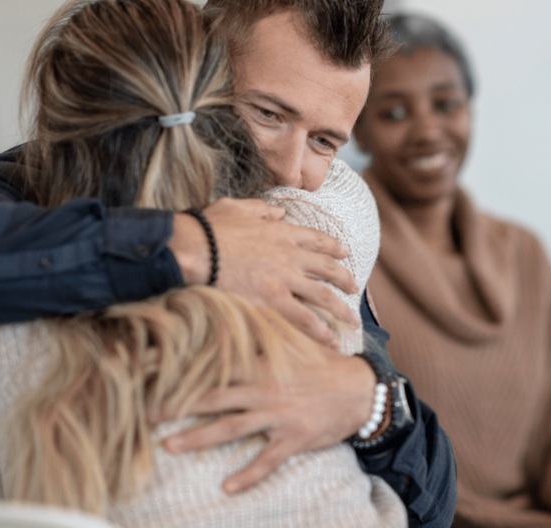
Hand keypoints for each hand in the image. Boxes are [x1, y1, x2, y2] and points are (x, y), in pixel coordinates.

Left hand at [159, 350, 375, 493]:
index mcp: (261, 365)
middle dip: (176, 405)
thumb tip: (234, 311)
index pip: (214, 365)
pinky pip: (267, 460)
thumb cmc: (322, 364)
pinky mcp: (294, 439)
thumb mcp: (293, 342)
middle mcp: (264, 390)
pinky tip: (228, 488)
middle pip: (212, 398)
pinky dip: (248, 475)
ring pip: (231, 428)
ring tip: (169, 446)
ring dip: (198, 438)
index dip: (183, 367)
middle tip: (144, 413)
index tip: (152, 370)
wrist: (359, 389)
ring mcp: (278, 416)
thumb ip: (263, 331)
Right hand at [169, 197, 359, 346]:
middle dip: (345, 279)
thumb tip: (280, 210)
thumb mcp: (239, 207)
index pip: (317, 240)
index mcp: (282, 232)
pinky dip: (321, 331)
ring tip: (354, 321)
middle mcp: (290, 255)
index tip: (344, 252)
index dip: (333, 247)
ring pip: (323, 296)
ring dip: (342, 310)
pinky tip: (332, 341)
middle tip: (354, 287)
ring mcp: (284, 279)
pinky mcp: (273, 300)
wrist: (196, 248)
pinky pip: (305, 319)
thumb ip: (263, 209)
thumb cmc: (210, 228)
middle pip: (328, 268)